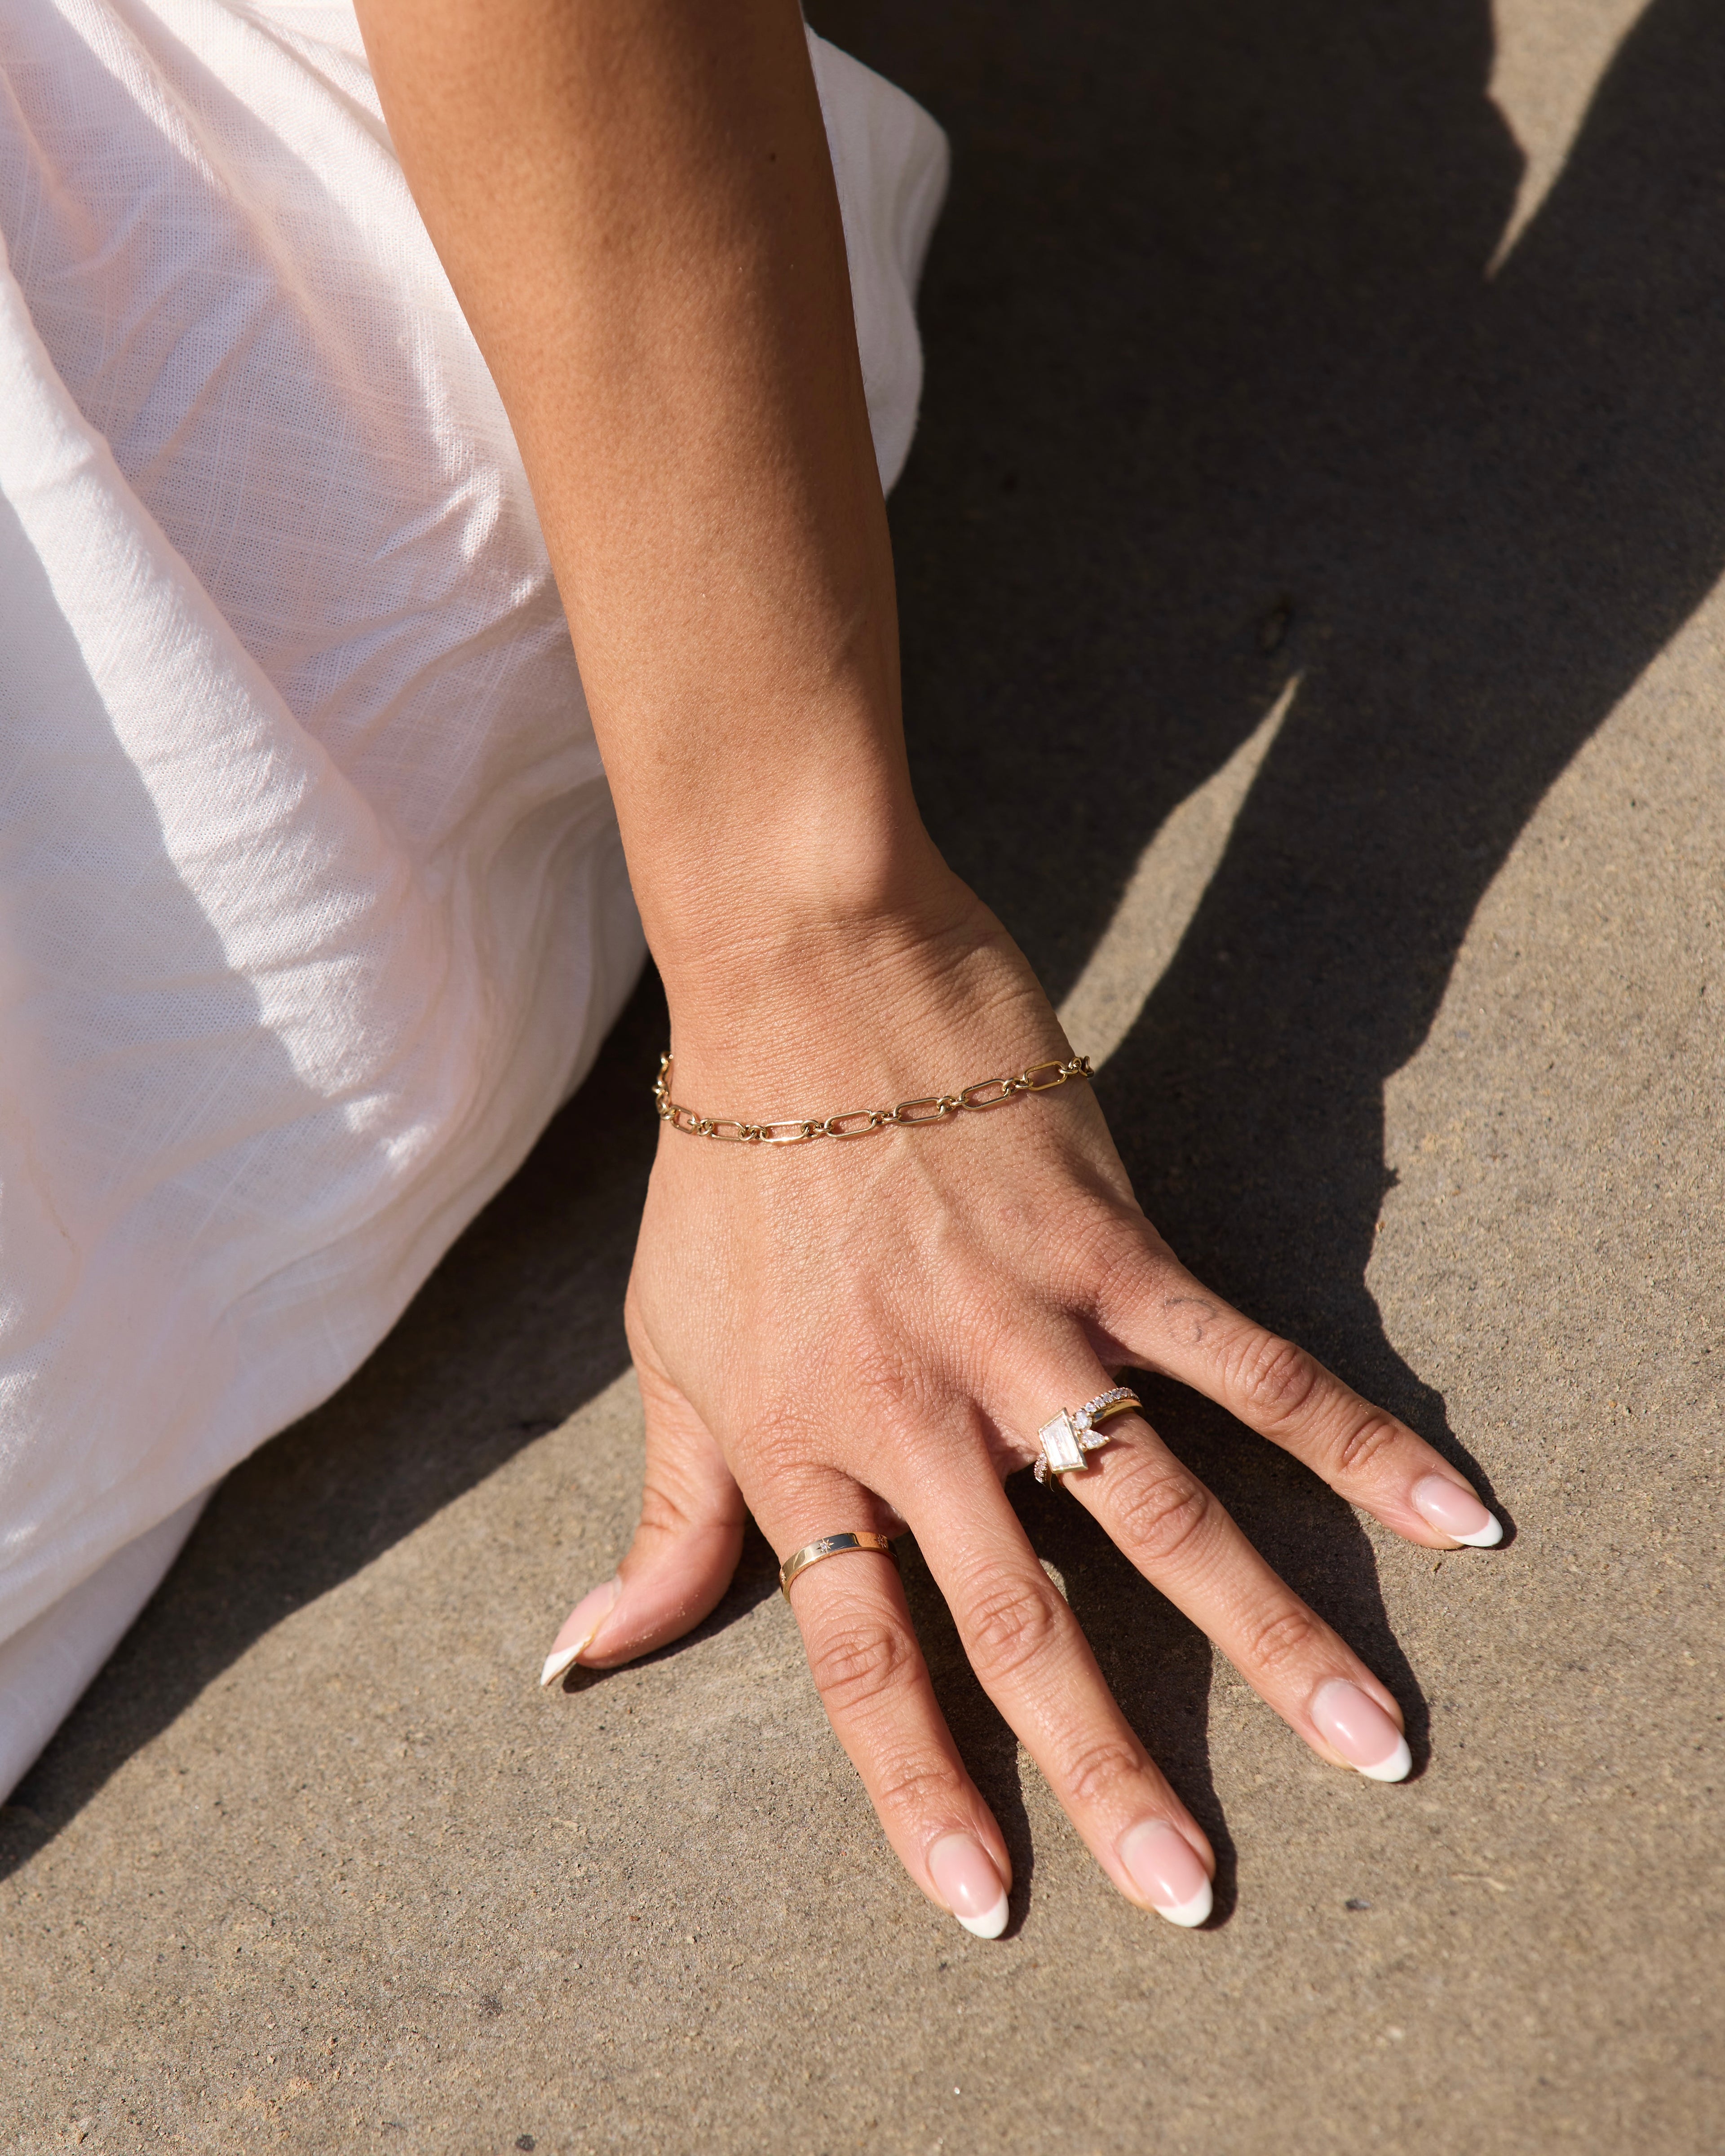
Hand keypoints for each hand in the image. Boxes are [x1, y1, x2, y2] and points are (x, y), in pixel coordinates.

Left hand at [541, 891, 1502, 1936]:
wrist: (802, 977)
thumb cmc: (728, 1174)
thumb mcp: (670, 1352)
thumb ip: (665, 1517)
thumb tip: (585, 1662)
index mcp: (807, 1448)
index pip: (864, 1658)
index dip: (922, 1789)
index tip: (990, 1903)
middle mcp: (915, 1412)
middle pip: (1022, 1619)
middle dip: (1110, 1764)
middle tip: (1194, 1889)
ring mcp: (1020, 1327)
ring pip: (1157, 1513)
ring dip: (1270, 1635)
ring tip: (1370, 1746)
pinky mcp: (1107, 1245)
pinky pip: (1240, 1360)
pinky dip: (1344, 1439)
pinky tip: (1441, 1514)